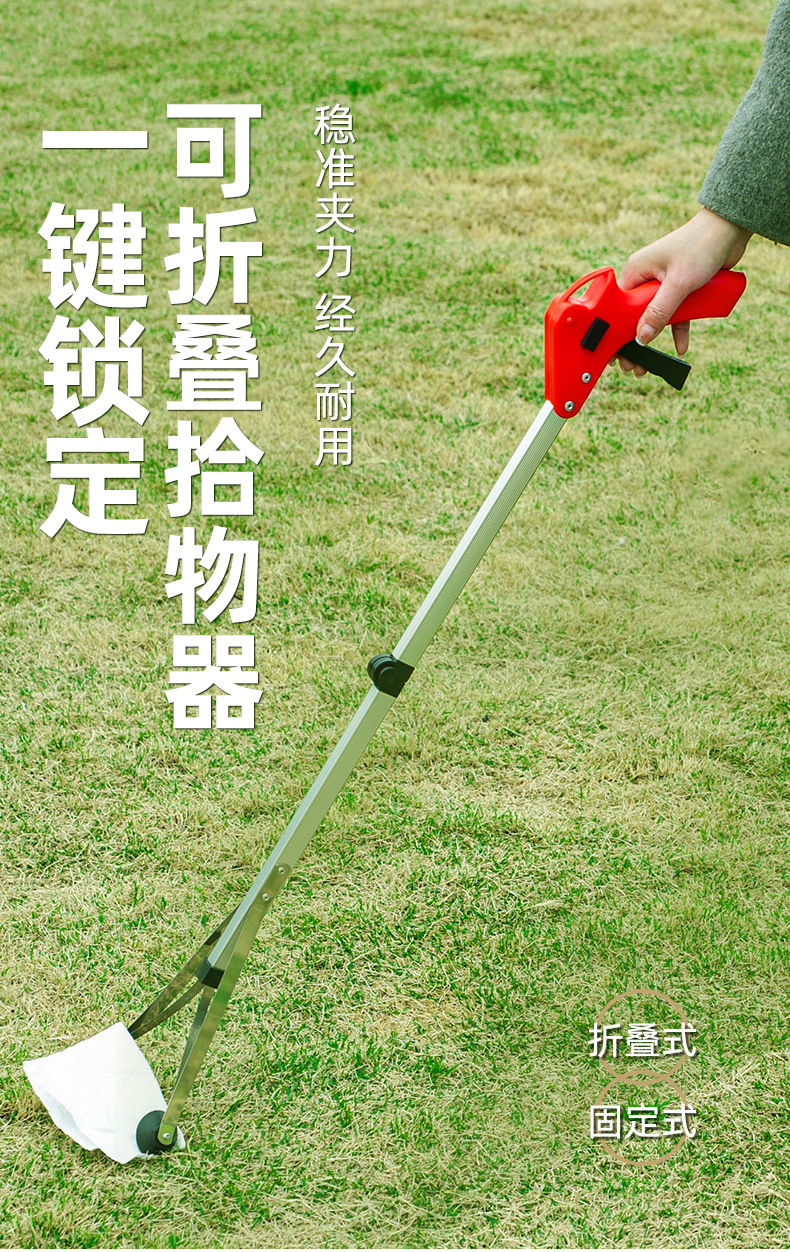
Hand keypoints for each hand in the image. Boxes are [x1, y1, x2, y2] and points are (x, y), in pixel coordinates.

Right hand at [611, 207, 751, 376]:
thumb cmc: (701, 246)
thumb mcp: (678, 283)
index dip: (615, 333)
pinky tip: (680, 347)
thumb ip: (660, 312)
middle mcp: (645, 277)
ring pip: (654, 316)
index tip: (616, 355)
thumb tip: (642, 340)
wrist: (730, 228)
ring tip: (649, 365)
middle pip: (634, 316)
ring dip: (654, 338)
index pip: (617, 308)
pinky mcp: (681, 286)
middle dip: (634, 343)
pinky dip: (676, 329)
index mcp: (636, 272)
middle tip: (634, 367)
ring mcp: (663, 282)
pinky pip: (675, 313)